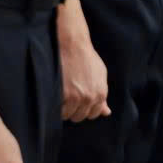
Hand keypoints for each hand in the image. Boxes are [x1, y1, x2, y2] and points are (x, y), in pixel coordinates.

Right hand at [57, 0, 109, 121]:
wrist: (73, 45)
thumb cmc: (87, 58)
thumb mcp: (100, 75)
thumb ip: (102, 96)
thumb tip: (106, 113)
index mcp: (101, 94)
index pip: (93, 114)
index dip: (85, 108)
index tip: (78, 101)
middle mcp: (90, 98)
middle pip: (80, 117)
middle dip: (74, 109)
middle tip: (69, 97)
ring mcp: (77, 98)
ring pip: (68, 115)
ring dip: (64, 108)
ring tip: (62, 94)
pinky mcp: (63, 95)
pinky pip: (58, 111)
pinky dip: (56, 106)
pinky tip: (57, 95)